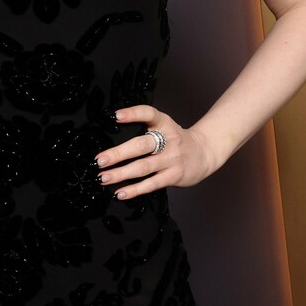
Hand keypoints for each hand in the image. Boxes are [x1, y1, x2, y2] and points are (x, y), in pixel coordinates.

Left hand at [94, 105, 218, 198]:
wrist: (205, 153)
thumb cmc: (177, 141)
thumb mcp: (165, 127)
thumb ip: (145, 130)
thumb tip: (113, 141)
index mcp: (165, 124)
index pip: (149, 114)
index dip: (133, 114)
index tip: (116, 116)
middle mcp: (169, 140)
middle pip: (141, 145)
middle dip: (118, 153)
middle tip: (100, 160)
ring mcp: (172, 159)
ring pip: (143, 167)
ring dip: (121, 174)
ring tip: (104, 178)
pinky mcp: (174, 175)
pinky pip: (152, 183)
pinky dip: (135, 189)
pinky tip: (120, 192)